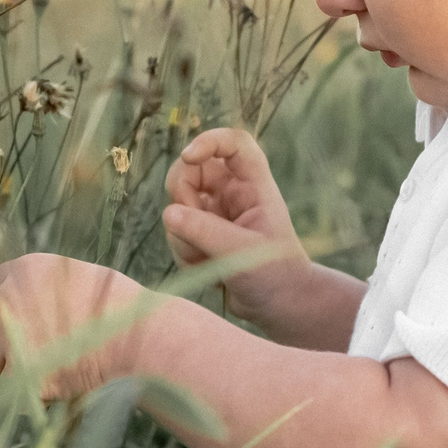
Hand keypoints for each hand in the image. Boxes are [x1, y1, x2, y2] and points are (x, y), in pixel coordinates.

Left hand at [0, 254, 151, 399]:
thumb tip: (21, 302)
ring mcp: (11, 335)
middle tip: (17, 351)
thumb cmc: (122, 308)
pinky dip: (23, 391)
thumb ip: (44, 285)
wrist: (140, 338)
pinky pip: (6, 385)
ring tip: (43, 370)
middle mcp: (9, 297)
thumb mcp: (77, 277)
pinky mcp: (19, 370)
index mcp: (24, 269)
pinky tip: (49, 387)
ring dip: (8, 365)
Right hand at [164, 128, 310, 332]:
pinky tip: (210, 274)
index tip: (188, 157)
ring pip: (177, 206)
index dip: (209, 141)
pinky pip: (177, 234)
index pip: (233, 144)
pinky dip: (185, 255)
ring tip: (210, 264)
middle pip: (190, 170)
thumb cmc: (275, 275)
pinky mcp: (202, 235)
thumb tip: (169, 213)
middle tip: (190, 227)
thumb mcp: (241, 253)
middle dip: (181, 196)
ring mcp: (215, 213)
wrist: (278, 306)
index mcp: (253, 186)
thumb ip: (205, 232)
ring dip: (184, 238)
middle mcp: (232, 193)